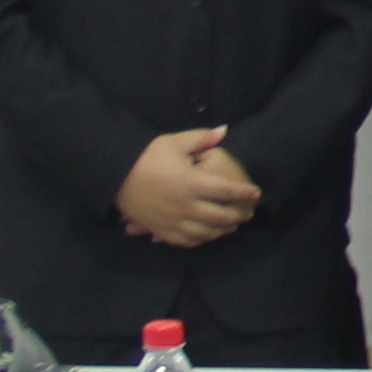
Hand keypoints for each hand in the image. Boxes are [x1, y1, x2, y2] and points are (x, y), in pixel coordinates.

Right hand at [116, 128, 256, 247]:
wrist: (115, 175)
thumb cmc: (146, 156)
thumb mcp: (174, 142)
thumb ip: (202, 138)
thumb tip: (225, 130)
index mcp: (192, 183)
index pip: (226, 190)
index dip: (244, 193)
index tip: (256, 193)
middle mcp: (186, 205)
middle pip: (220, 216)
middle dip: (239, 215)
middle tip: (249, 212)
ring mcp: (174, 221)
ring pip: (206, 232)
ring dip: (223, 230)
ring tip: (232, 225)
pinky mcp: (162, 230)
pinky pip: (186, 241)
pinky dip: (201, 240)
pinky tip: (208, 235)